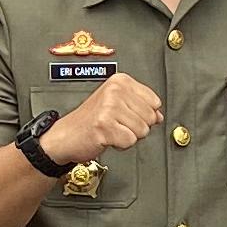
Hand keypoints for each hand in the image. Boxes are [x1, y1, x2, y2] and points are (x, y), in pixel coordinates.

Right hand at [46, 69, 163, 165]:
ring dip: (128, 136)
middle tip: (117, 124)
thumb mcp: (117, 104)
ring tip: (112, 130)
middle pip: (150, 117)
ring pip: (142, 130)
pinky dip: (120, 145)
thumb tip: (160, 115)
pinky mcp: (105, 125)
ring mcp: (109, 107)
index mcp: (120, 81)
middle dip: (137, 126)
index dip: (144, 114)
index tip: (127, 114)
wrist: (66, 135)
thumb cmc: (90, 120)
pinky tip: (107, 137)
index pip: (154, 101)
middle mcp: (115, 91)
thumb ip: (141, 107)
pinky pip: (130, 141)